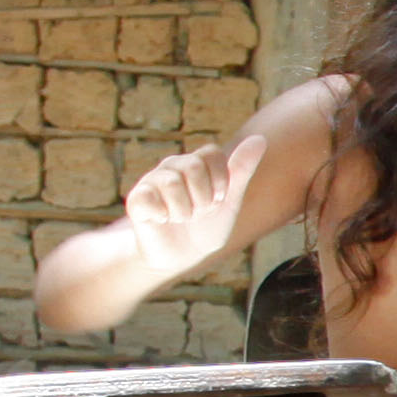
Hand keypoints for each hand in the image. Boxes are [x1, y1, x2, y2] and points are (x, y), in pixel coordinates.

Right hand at [113, 137, 260, 269]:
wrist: (183, 257)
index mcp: (196, 162)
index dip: (220, 181)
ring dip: (185, 211)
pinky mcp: (137, 199)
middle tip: (199, 212)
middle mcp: (172, 166)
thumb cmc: (207, 226)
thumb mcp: (230, 200)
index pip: (212, 153)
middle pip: (193, 166)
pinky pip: (149, 198)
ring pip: (172, 184)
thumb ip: (242, 169)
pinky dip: (162, 215)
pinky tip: (162, 220)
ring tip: (182, 218)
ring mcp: (152, 181)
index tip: (218, 199)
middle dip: (204, 198)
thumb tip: (260, 138)